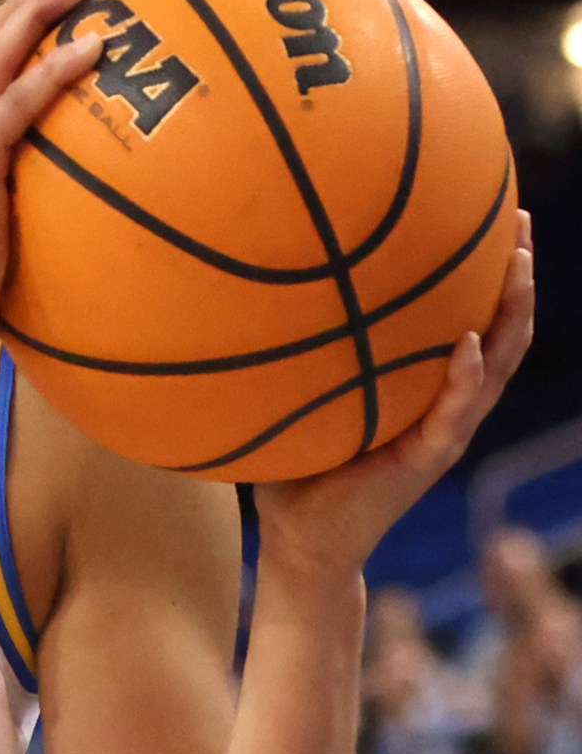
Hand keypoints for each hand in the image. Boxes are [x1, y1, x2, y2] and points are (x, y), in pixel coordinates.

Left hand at [254, 213, 536, 577]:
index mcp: (423, 385)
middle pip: (498, 327)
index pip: (467, 316)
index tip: (487, 212)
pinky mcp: (428, 457)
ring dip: (510, 313)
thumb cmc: (293, 468)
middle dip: (514, 273)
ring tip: (518, 262)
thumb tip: (236, 291)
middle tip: (517, 217)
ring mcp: (444, 429)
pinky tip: (465, 343)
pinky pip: (454, 412)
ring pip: (496, 363)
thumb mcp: (297, 398)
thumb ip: (290, 354)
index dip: (483, 270)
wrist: (299, 540)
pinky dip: (464, 376)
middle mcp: (445, 401)